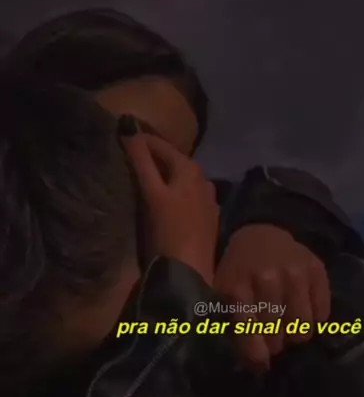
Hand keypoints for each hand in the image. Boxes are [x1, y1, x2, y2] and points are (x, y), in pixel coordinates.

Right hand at [120, 116, 218, 283]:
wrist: (189, 273)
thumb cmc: (168, 231)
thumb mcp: (152, 193)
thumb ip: (140, 160)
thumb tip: (127, 123)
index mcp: (191, 170)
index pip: (162, 145)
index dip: (142, 138)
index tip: (122, 132)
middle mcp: (204, 180)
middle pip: (174, 161)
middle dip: (154, 156)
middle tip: (129, 153)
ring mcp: (208, 201)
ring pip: (182, 179)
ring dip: (164, 174)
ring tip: (142, 176)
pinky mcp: (207, 221)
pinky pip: (187, 197)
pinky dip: (173, 192)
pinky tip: (164, 199)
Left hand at [214, 224, 330, 368]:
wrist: (261, 234)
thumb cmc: (239, 272)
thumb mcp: (224, 295)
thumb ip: (233, 327)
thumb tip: (255, 366)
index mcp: (237, 286)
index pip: (249, 331)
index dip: (256, 354)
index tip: (261, 364)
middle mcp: (267, 278)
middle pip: (277, 334)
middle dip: (275, 344)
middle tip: (273, 341)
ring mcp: (294, 272)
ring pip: (302, 327)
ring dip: (295, 336)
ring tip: (288, 329)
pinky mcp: (316, 269)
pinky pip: (322, 313)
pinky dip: (314, 321)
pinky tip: (303, 314)